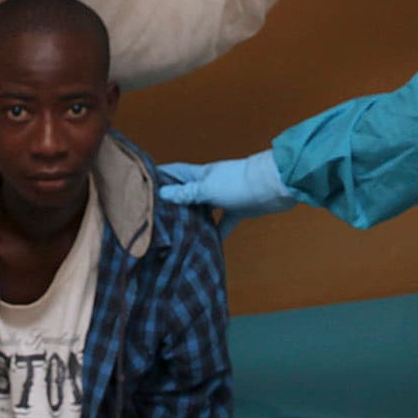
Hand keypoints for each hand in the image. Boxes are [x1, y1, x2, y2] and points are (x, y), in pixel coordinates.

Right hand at [155, 151, 296, 236]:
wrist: (275, 186)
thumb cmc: (239, 183)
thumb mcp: (208, 189)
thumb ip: (187, 193)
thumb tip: (162, 194)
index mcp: (200, 174)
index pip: (174, 173)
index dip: (159, 177)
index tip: (142, 185)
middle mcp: (210, 184)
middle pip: (187, 192)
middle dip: (173, 202)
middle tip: (155, 216)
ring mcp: (224, 197)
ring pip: (204, 209)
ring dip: (194, 218)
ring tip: (177, 231)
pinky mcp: (238, 209)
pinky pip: (224, 222)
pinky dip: (218, 232)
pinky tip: (210, 244)